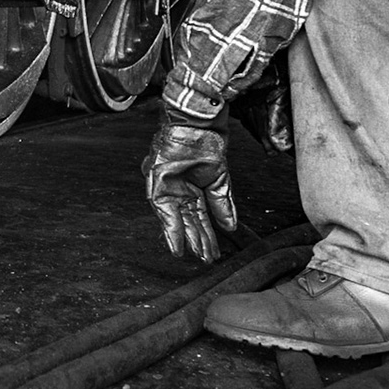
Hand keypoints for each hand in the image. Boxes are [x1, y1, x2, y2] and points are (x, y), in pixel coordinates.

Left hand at [142, 124, 238, 262]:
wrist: (197, 129)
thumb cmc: (206, 147)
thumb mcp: (219, 181)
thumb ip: (222, 204)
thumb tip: (231, 226)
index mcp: (194, 191)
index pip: (200, 218)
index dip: (207, 236)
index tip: (213, 252)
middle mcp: (180, 193)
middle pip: (190, 222)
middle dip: (199, 241)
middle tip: (207, 259)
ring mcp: (169, 190)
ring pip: (178, 220)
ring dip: (186, 239)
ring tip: (196, 255)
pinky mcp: (157, 185)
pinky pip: (163, 211)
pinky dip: (170, 228)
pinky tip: (177, 243)